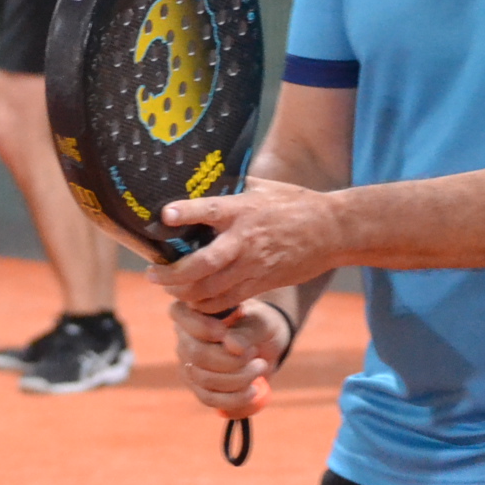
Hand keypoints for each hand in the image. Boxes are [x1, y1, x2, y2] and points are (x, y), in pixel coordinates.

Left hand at [146, 177, 344, 313]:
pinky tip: (193, 300)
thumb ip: (233, 187)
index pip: (210, 210)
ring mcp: (253, 266)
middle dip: (172, 274)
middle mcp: (244, 240)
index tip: (164, 215)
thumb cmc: (296, 204)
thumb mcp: (263, 187)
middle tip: (152, 274)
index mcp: (242, 210)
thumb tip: (205, 179)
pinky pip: (226, 301)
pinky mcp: (261, 284)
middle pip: (202, 264)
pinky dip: (205, 304)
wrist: (331, 231)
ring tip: (167, 288)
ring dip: (183, 292)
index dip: (186, 213)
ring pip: (210, 289)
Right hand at [168, 298, 286, 418]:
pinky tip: (253, 390)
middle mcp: (183, 336)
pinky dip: (234, 398)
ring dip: (238, 378)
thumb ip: (245, 331)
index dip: (202, 328)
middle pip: (196, 354)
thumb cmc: (257, 324)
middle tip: (254, 353)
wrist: (264, 343)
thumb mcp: (258, 322)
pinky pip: (209, 398)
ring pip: (204, 379)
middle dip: (231, 360)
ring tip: (260, 367)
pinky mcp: (197, 386)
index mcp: (191, 309)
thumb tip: (232, 345)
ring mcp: (187, 363)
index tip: (225, 333)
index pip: (180, 315)